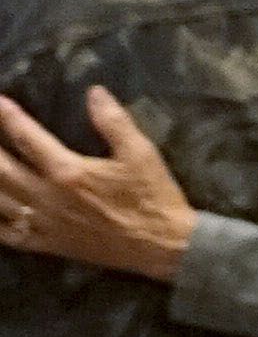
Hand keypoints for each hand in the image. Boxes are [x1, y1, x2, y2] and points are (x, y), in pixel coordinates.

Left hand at [0, 87, 200, 277]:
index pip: (27, 138)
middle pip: (1, 169)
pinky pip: (6, 233)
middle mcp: (47, 197)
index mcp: (68, 172)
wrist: (162, 245)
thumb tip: (94, 92)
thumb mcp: (141, 153)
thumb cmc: (152, 196)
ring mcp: (43, 223)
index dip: (8, 117)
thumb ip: (114, 121)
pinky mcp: (46, 243)